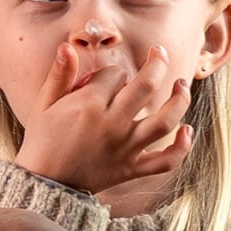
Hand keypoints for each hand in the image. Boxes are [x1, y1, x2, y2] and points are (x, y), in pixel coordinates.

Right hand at [12, 43, 193, 196]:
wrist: (44, 183)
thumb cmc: (42, 140)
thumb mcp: (43, 104)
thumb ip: (58, 75)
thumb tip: (68, 47)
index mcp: (88, 105)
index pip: (114, 75)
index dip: (112, 72)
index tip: (104, 80)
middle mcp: (111, 124)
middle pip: (146, 85)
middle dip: (156, 63)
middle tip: (159, 53)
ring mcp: (125, 147)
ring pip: (164, 120)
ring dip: (179, 99)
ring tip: (182, 84)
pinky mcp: (131, 168)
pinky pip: (164, 161)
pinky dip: (181, 148)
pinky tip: (187, 130)